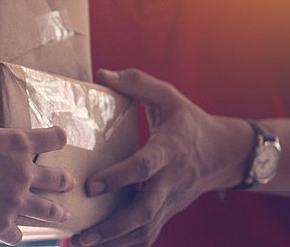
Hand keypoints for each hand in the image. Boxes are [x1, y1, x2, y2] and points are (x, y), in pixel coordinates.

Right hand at [0, 50, 75, 244]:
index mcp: (16, 144)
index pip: (52, 138)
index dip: (59, 136)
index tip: (63, 137)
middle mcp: (23, 174)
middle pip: (55, 178)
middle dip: (63, 180)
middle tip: (69, 182)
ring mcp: (14, 202)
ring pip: (45, 210)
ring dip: (56, 213)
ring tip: (64, 216)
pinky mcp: (0, 224)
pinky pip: (17, 234)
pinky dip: (18, 234)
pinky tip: (19, 234)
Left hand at [71, 68, 251, 246]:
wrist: (224, 153)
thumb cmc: (188, 121)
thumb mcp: (168, 96)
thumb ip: (137, 83)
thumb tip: (102, 75)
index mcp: (168, 150)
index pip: (143, 167)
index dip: (119, 177)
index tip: (92, 185)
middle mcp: (169, 180)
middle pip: (143, 209)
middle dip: (112, 225)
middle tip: (81, 234)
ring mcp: (170, 200)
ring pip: (145, 228)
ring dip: (114, 240)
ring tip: (81, 244)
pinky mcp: (167, 211)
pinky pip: (148, 234)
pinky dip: (126, 244)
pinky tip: (100, 246)